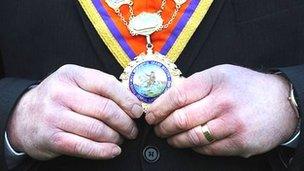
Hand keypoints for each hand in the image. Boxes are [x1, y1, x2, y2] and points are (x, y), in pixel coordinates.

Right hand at [7, 64, 142, 159]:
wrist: (24, 116)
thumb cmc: (58, 98)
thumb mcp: (75, 82)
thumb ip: (100, 87)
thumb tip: (131, 101)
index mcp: (72, 75)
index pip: (107, 84)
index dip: (127, 100)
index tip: (138, 111)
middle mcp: (61, 93)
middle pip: (104, 109)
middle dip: (125, 122)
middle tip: (132, 130)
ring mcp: (55, 116)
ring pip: (97, 130)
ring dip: (116, 137)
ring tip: (120, 138)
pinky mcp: (52, 138)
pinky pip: (84, 147)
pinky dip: (103, 151)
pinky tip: (113, 150)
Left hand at [146, 64, 297, 156]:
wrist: (281, 102)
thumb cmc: (247, 87)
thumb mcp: (221, 74)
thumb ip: (195, 84)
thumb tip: (168, 99)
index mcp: (215, 80)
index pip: (177, 95)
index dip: (159, 108)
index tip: (151, 114)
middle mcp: (223, 101)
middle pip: (181, 119)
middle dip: (163, 127)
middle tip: (158, 128)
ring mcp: (232, 124)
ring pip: (192, 137)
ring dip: (175, 140)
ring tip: (170, 137)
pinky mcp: (239, 143)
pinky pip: (207, 149)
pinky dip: (193, 147)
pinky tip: (190, 142)